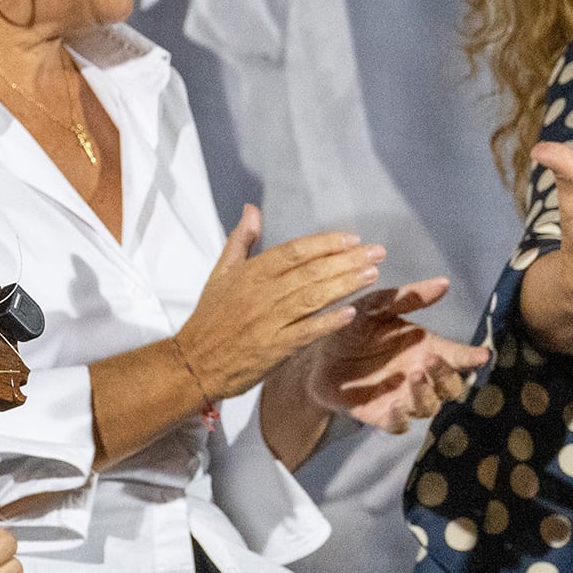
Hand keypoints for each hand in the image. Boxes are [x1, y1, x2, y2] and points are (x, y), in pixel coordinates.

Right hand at [171, 205, 384, 400]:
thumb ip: (240, 240)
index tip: (352, 239)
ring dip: (344, 285)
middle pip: (310, 272)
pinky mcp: (274, 348)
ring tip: (372, 274)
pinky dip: (327, 323)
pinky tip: (350, 313)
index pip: (294, 251)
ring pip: (312, 298)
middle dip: (347, 261)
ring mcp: (268, 321)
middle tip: (377, 252)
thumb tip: (252, 210)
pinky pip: (305, 333)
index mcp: (250, 273)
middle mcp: (261, 294)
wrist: (195, 362)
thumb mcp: (220, 273)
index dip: (325, 243)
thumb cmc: (210, 318)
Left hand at [288, 278, 492, 434]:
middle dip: (447, 375)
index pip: (458, 356)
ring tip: (413, 375)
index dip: (472, 357)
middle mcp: (421, 375)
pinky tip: (394, 406)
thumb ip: (407, 298)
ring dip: (425, 393)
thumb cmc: (352, 329)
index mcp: (425, 347)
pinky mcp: (382, 415)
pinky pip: (399, 424)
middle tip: (431, 360)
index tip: (481, 355)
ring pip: (429, 406)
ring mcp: (404, 398)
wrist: (316, 358)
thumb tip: (443, 283)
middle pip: (451, 386)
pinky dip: (400, 418)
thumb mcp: (375, 307)